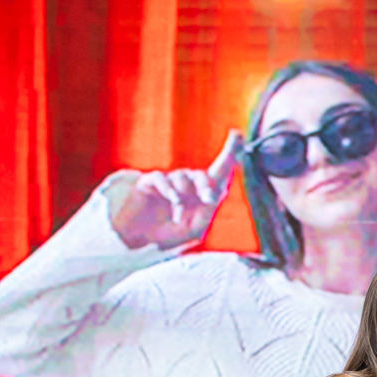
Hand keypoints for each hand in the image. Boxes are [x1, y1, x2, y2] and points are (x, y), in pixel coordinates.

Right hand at [107, 131, 241, 250]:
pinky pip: (161, 178)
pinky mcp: (149, 182)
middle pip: (201, 176)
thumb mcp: (193, 231)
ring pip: (182, 177)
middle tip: (209, 199)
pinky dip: (169, 188)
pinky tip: (173, 199)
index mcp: (201, 196)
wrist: (138, 242)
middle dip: (206, 186)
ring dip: (183, 194)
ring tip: (178, 213)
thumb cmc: (168, 237)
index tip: (238, 134)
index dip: (230, 152)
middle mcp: (186, 186)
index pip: (219, 172)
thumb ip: (205, 215)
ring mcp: (168, 183)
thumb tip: (212, 197)